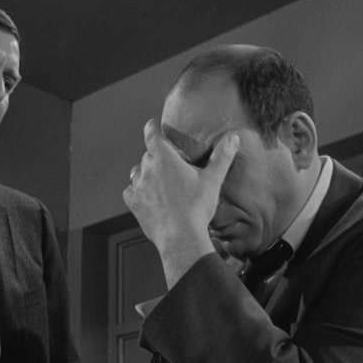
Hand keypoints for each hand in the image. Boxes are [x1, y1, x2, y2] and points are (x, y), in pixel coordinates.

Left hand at [123, 119, 238, 287]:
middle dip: (156, 156)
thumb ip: (221, 157)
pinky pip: (130, 192)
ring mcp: (139, 187)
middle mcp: (148, 169)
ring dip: (145, 173)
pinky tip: (144, 196)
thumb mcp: (212, 180)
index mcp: (165, 159)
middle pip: (148, 155)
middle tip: (167, 162)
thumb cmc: (197, 207)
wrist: (181, 237)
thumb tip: (233, 138)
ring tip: (156, 178)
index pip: (153, 135)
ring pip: (137, 173)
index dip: (151, 128)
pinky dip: (136, 191)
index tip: (151, 125)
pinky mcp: (134, 204)